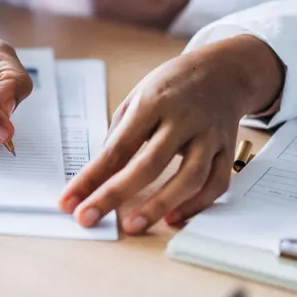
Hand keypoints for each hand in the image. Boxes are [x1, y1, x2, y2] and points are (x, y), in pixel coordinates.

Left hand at [60, 36, 283, 233]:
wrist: (223, 71)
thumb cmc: (172, 86)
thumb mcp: (138, 96)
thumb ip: (121, 135)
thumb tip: (99, 175)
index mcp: (153, 103)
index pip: (117, 147)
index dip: (90, 177)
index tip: (69, 201)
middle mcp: (183, 119)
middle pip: (149, 163)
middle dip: (115, 194)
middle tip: (89, 217)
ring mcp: (208, 135)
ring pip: (189, 177)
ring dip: (160, 204)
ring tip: (133, 225)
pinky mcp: (227, 150)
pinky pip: (216, 183)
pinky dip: (197, 205)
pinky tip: (174, 218)